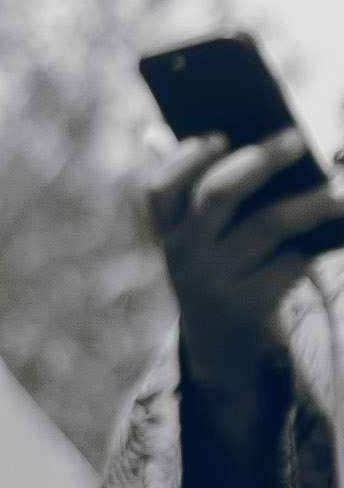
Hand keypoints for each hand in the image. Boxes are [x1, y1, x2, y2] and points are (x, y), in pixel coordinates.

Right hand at [147, 129, 343, 399]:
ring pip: (268, 225)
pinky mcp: (249, 306)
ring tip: (337, 192)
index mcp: (166, 232)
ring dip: (308, 203)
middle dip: (261, 160)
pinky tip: (330, 238)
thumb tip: (187, 137)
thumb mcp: (194, 243)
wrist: (222, 352)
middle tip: (297, 139)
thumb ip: (195, 195)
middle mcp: (184, 255)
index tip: (220, 136)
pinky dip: (311, 247)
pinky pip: (290, 263)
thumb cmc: (217, 274)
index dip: (186, 158)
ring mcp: (215, 282)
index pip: (161, 188)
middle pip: (218, 193)